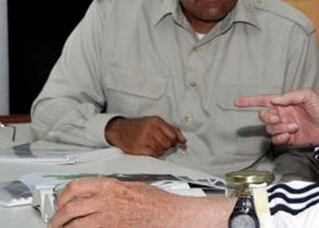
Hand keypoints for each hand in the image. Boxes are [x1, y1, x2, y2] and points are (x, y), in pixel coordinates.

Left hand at [50, 178, 234, 227]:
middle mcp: (105, 200)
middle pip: (69, 207)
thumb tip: (99, 192)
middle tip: (56, 222)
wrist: (171, 214)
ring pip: (73, 224)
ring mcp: (106, 217)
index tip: (60, 203)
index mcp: (109, 186)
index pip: (74, 187)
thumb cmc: (157, 202)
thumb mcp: (133, 186)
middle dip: (58, 217)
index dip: (62, 196)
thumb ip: (113, 189)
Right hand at [104, 116, 185, 156]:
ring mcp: (144, 139)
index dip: (175, 140)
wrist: (120, 130)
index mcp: (156, 121)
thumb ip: (171, 129)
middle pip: (168, 143)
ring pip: (161, 150)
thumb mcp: (155, 122)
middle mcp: (150, 129)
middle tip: (162, 143)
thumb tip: (183, 140)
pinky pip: (153, 154)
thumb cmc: (139, 126)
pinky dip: (154, 154)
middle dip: (167, 145)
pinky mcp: (138, 148)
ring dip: (160, 150)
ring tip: (154, 145)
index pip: (173, 134)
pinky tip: (150, 149)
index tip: (174, 141)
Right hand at [235, 89, 318, 145]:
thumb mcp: (306, 95)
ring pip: (270, 129)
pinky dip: (281, 138)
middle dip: (269, 118)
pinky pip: (276, 139)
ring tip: (293, 127)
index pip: (263, 101)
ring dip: (280, 129)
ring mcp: (285, 127)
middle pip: (264, 116)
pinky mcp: (289, 139)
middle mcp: (282, 114)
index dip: (249, 101)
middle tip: (279, 118)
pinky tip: (290, 135)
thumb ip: (289, 97)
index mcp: (284, 102)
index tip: (237, 102)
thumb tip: (275, 100)